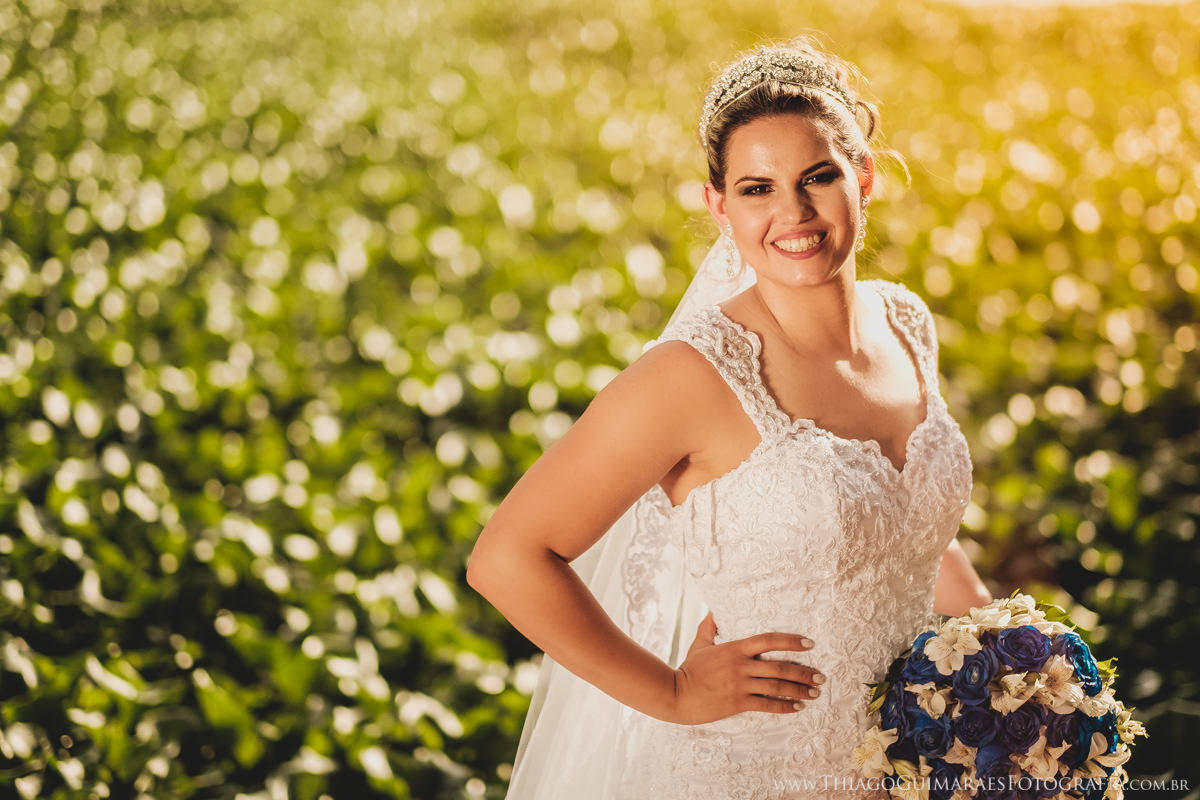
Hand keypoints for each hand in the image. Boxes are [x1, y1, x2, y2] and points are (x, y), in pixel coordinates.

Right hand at [666, 611, 822, 725]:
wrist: (676, 694)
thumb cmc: (688, 669)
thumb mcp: (699, 645)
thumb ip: (709, 628)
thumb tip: (713, 611)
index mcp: (734, 648)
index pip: (768, 639)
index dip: (791, 641)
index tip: (809, 644)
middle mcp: (741, 666)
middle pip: (779, 667)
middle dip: (803, 672)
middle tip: (820, 677)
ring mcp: (740, 685)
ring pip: (776, 686)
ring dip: (799, 690)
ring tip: (814, 693)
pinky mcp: (738, 703)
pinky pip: (767, 705)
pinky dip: (784, 706)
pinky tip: (797, 707)